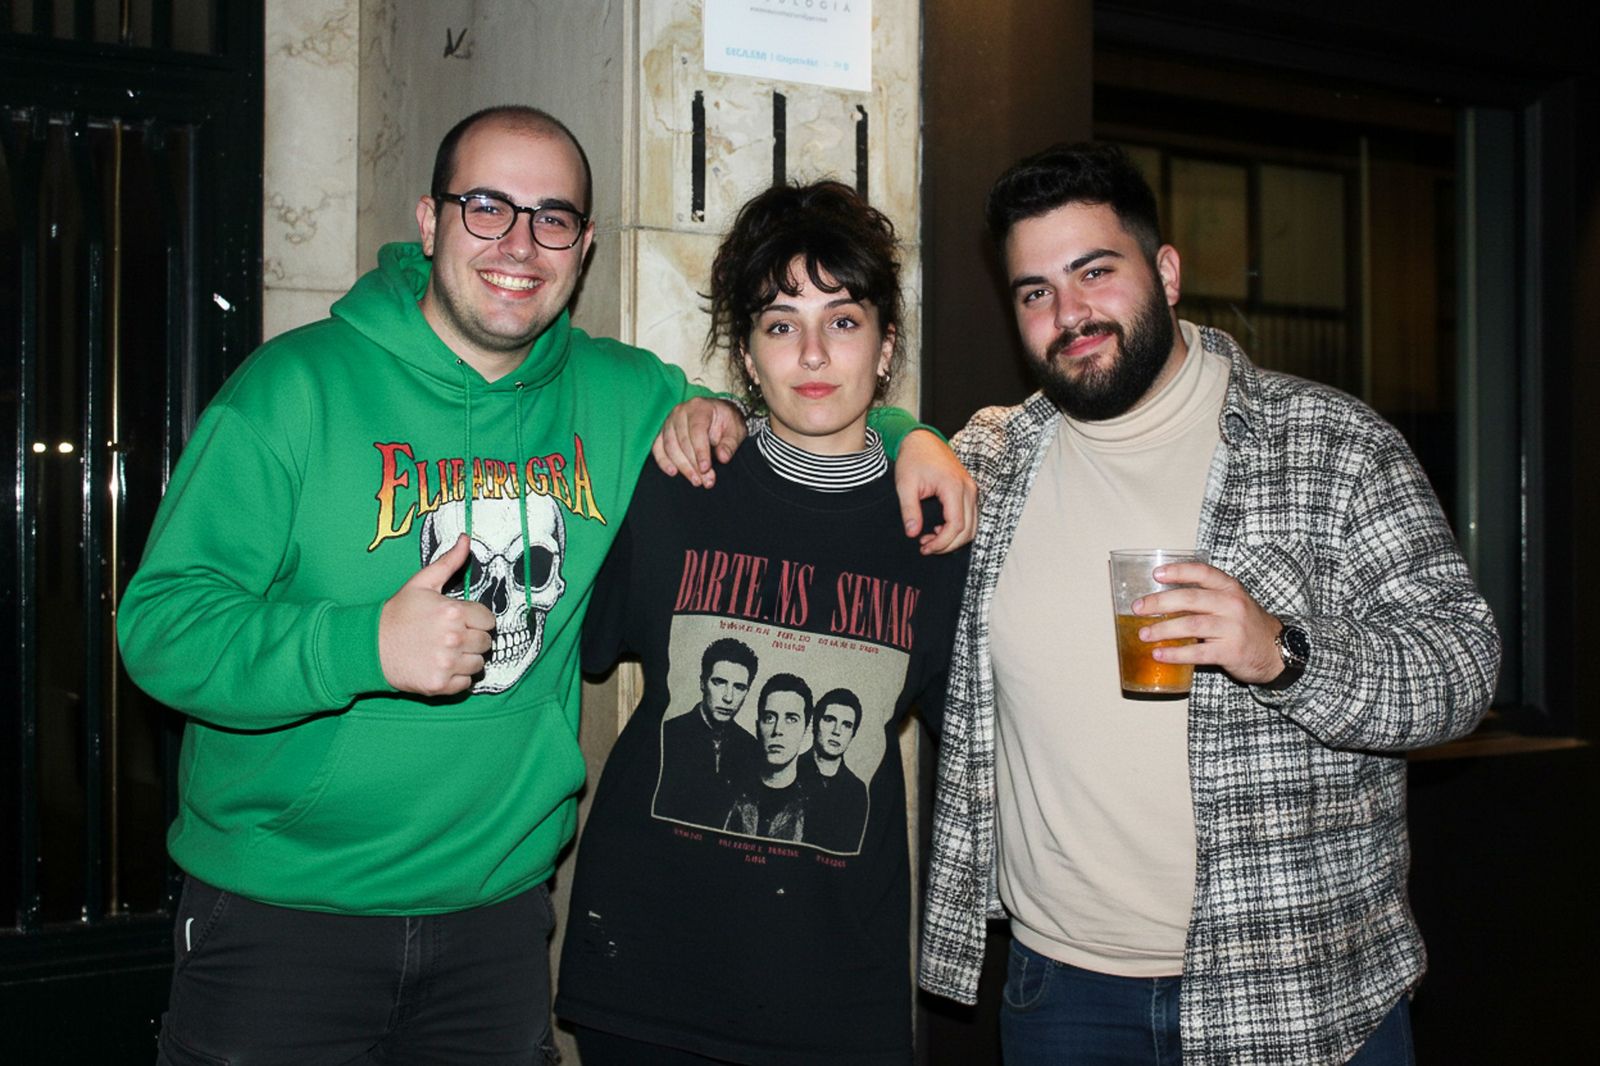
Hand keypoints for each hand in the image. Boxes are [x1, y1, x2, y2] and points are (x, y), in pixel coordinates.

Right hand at [379, 535, 497, 695]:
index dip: (477, 620)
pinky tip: (441, 666)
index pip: (489, 620)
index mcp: (453, 612)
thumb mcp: (421, 583)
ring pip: (478, 664)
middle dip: (473, 639)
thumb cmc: (397, 613)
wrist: (370, 646)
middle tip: (452, 637)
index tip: (462, 621)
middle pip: (486, 642)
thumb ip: (448, 562)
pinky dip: (457, 678)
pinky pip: (466, 683)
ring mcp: (447, 663)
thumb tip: (466, 539)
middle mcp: (454, 638)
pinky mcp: (440, 684)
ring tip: (446, 651)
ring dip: (467, 659)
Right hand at [651, 397, 747, 487]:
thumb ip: (730, 444)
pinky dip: (663, 461)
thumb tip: (723, 458)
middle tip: (705, 481)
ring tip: (696, 480)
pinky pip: (658, 447)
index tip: (706, 469)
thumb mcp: (735, 431)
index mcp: (699, 407)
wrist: (718, 414)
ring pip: (670, 446)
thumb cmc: (726, 422)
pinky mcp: (663, 432)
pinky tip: (673, 472)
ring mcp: (669, 421)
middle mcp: (681, 411)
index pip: (697, 430)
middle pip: (682, 441)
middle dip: (693, 464)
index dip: (700, 452)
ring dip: (682, 466)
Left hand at [894, 430, 976, 554]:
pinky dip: (958, 528)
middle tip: (926, 548)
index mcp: (953, 487)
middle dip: (948, 545)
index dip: (942, 543)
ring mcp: (970, 489)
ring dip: (954, 538)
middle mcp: (968, 488)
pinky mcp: (968, 490)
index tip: (925, 548)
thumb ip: (909, 510)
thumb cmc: (913, 458)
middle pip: (968, 530)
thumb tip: (912, 533)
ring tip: (930, 540)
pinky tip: (939, 530)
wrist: (921, 440)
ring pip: (972, 525)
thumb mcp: (905, 485)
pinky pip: (970, 516)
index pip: (956, 525)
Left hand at [1133, 562, 1283, 684]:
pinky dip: (1175, 654)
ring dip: (1163, 630)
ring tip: (1144, 634)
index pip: (1202, 572)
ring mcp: (1232, 628)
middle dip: (1159, 603)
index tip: (1156, 574)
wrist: (1279, 651)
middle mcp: (1232, 605)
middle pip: (1190, 598)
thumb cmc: (1246, 625)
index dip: (1178, 571)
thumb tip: (1163, 601)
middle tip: (1138, 608)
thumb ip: (1205, 599)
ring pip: (1191, 625)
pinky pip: (1197, 653)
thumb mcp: (1232, 603)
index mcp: (1230, 589)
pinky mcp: (1231, 652)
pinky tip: (1160, 655)